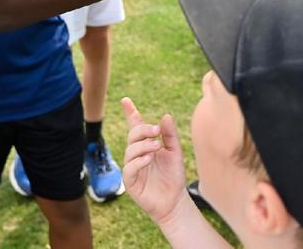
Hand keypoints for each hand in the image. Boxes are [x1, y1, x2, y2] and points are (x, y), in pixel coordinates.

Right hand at [121, 97, 188, 224]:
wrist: (175, 201)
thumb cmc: (173, 176)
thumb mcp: (175, 152)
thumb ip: (170, 135)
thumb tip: (166, 116)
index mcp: (146, 145)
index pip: (135, 127)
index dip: (131, 113)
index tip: (126, 100)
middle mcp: (137, 155)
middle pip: (132, 136)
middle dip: (143, 130)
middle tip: (156, 131)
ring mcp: (132, 168)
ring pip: (130, 150)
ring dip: (143, 145)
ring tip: (157, 146)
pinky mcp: (131, 182)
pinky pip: (129, 168)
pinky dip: (138, 162)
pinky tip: (149, 159)